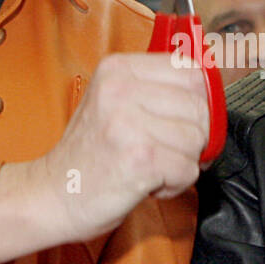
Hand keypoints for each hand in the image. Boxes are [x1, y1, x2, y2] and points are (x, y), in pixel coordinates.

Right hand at [0, 52, 208, 262]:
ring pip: (197, 139)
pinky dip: (174, 184)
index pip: (191, 72)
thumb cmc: (89, 154)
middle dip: (190, 137)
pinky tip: (146, 182)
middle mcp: (121, 89)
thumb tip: (212, 91)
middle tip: (160, 150)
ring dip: (181, 162)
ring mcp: (129, 123)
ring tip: (148, 166)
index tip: (182, 122)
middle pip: (199, 107)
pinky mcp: (140, 158)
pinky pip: (188, 169)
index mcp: (118, 68)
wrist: (52, 195)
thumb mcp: (115, 103)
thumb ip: (157, 90)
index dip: (197, 103)